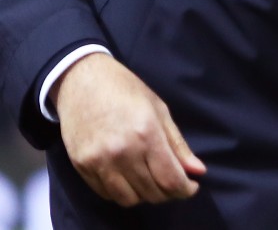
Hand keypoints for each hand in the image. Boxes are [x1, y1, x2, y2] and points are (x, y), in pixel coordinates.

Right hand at [50, 53, 204, 206]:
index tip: (190, 186)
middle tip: (168, 179)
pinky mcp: (82, 165)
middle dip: (167, 192)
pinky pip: (107, 194)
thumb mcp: (158, 109)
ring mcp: (99, 160)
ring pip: (129, 200)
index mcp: (145, 133)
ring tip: (146, 179)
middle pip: (152, 194)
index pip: (171, 181)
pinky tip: (125, 176)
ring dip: (143, 195)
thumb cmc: (123, 89)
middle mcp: (122, 151)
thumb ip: (177, 144)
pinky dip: (121, 191)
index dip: (185, 190)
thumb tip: (198, 171)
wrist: (79, 78)